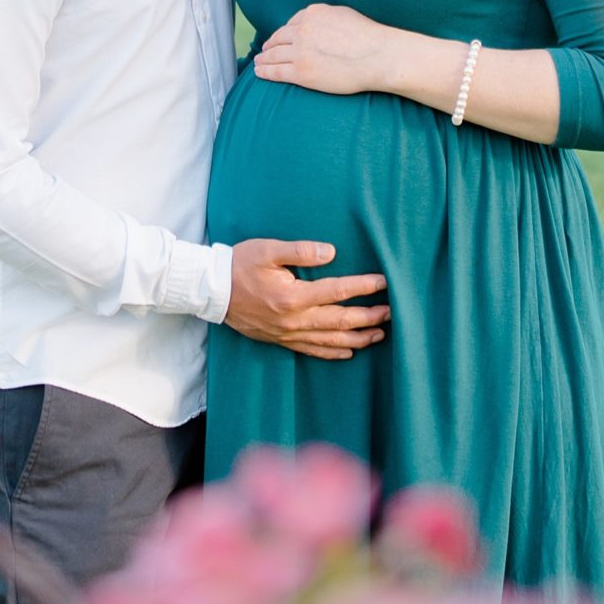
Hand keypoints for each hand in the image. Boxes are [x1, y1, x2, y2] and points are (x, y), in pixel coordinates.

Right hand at [223, 239, 388, 359]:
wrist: (211, 291)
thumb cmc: (239, 265)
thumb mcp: (268, 250)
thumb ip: (301, 251)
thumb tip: (331, 252)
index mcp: (293, 296)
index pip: (337, 291)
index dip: (363, 286)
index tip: (383, 282)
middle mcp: (294, 319)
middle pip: (340, 321)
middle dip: (369, 316)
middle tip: (392, 312)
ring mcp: (288, 333)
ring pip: (331, 341)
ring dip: (358, 338)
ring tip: (380, 333)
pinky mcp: (281, 340)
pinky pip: (312, 350)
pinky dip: (333, 352)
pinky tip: (349, 351)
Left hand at [254, 3, 401, 96]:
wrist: (378, 56)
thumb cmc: (370, 38)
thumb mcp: (345, 15)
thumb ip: (327, 17)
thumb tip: (320, 20)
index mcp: (314, 14)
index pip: (292, 23)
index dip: (284, 32)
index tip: (279, 38)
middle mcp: (303, 29)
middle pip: (279, 37)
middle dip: (270, 44)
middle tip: (264, 51)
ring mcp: (300, 51)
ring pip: (274, 54)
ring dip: (264, 58)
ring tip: (259, 62)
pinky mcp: (301, 72)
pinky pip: (276, 71)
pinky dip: (265, 71)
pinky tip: (259, 72)